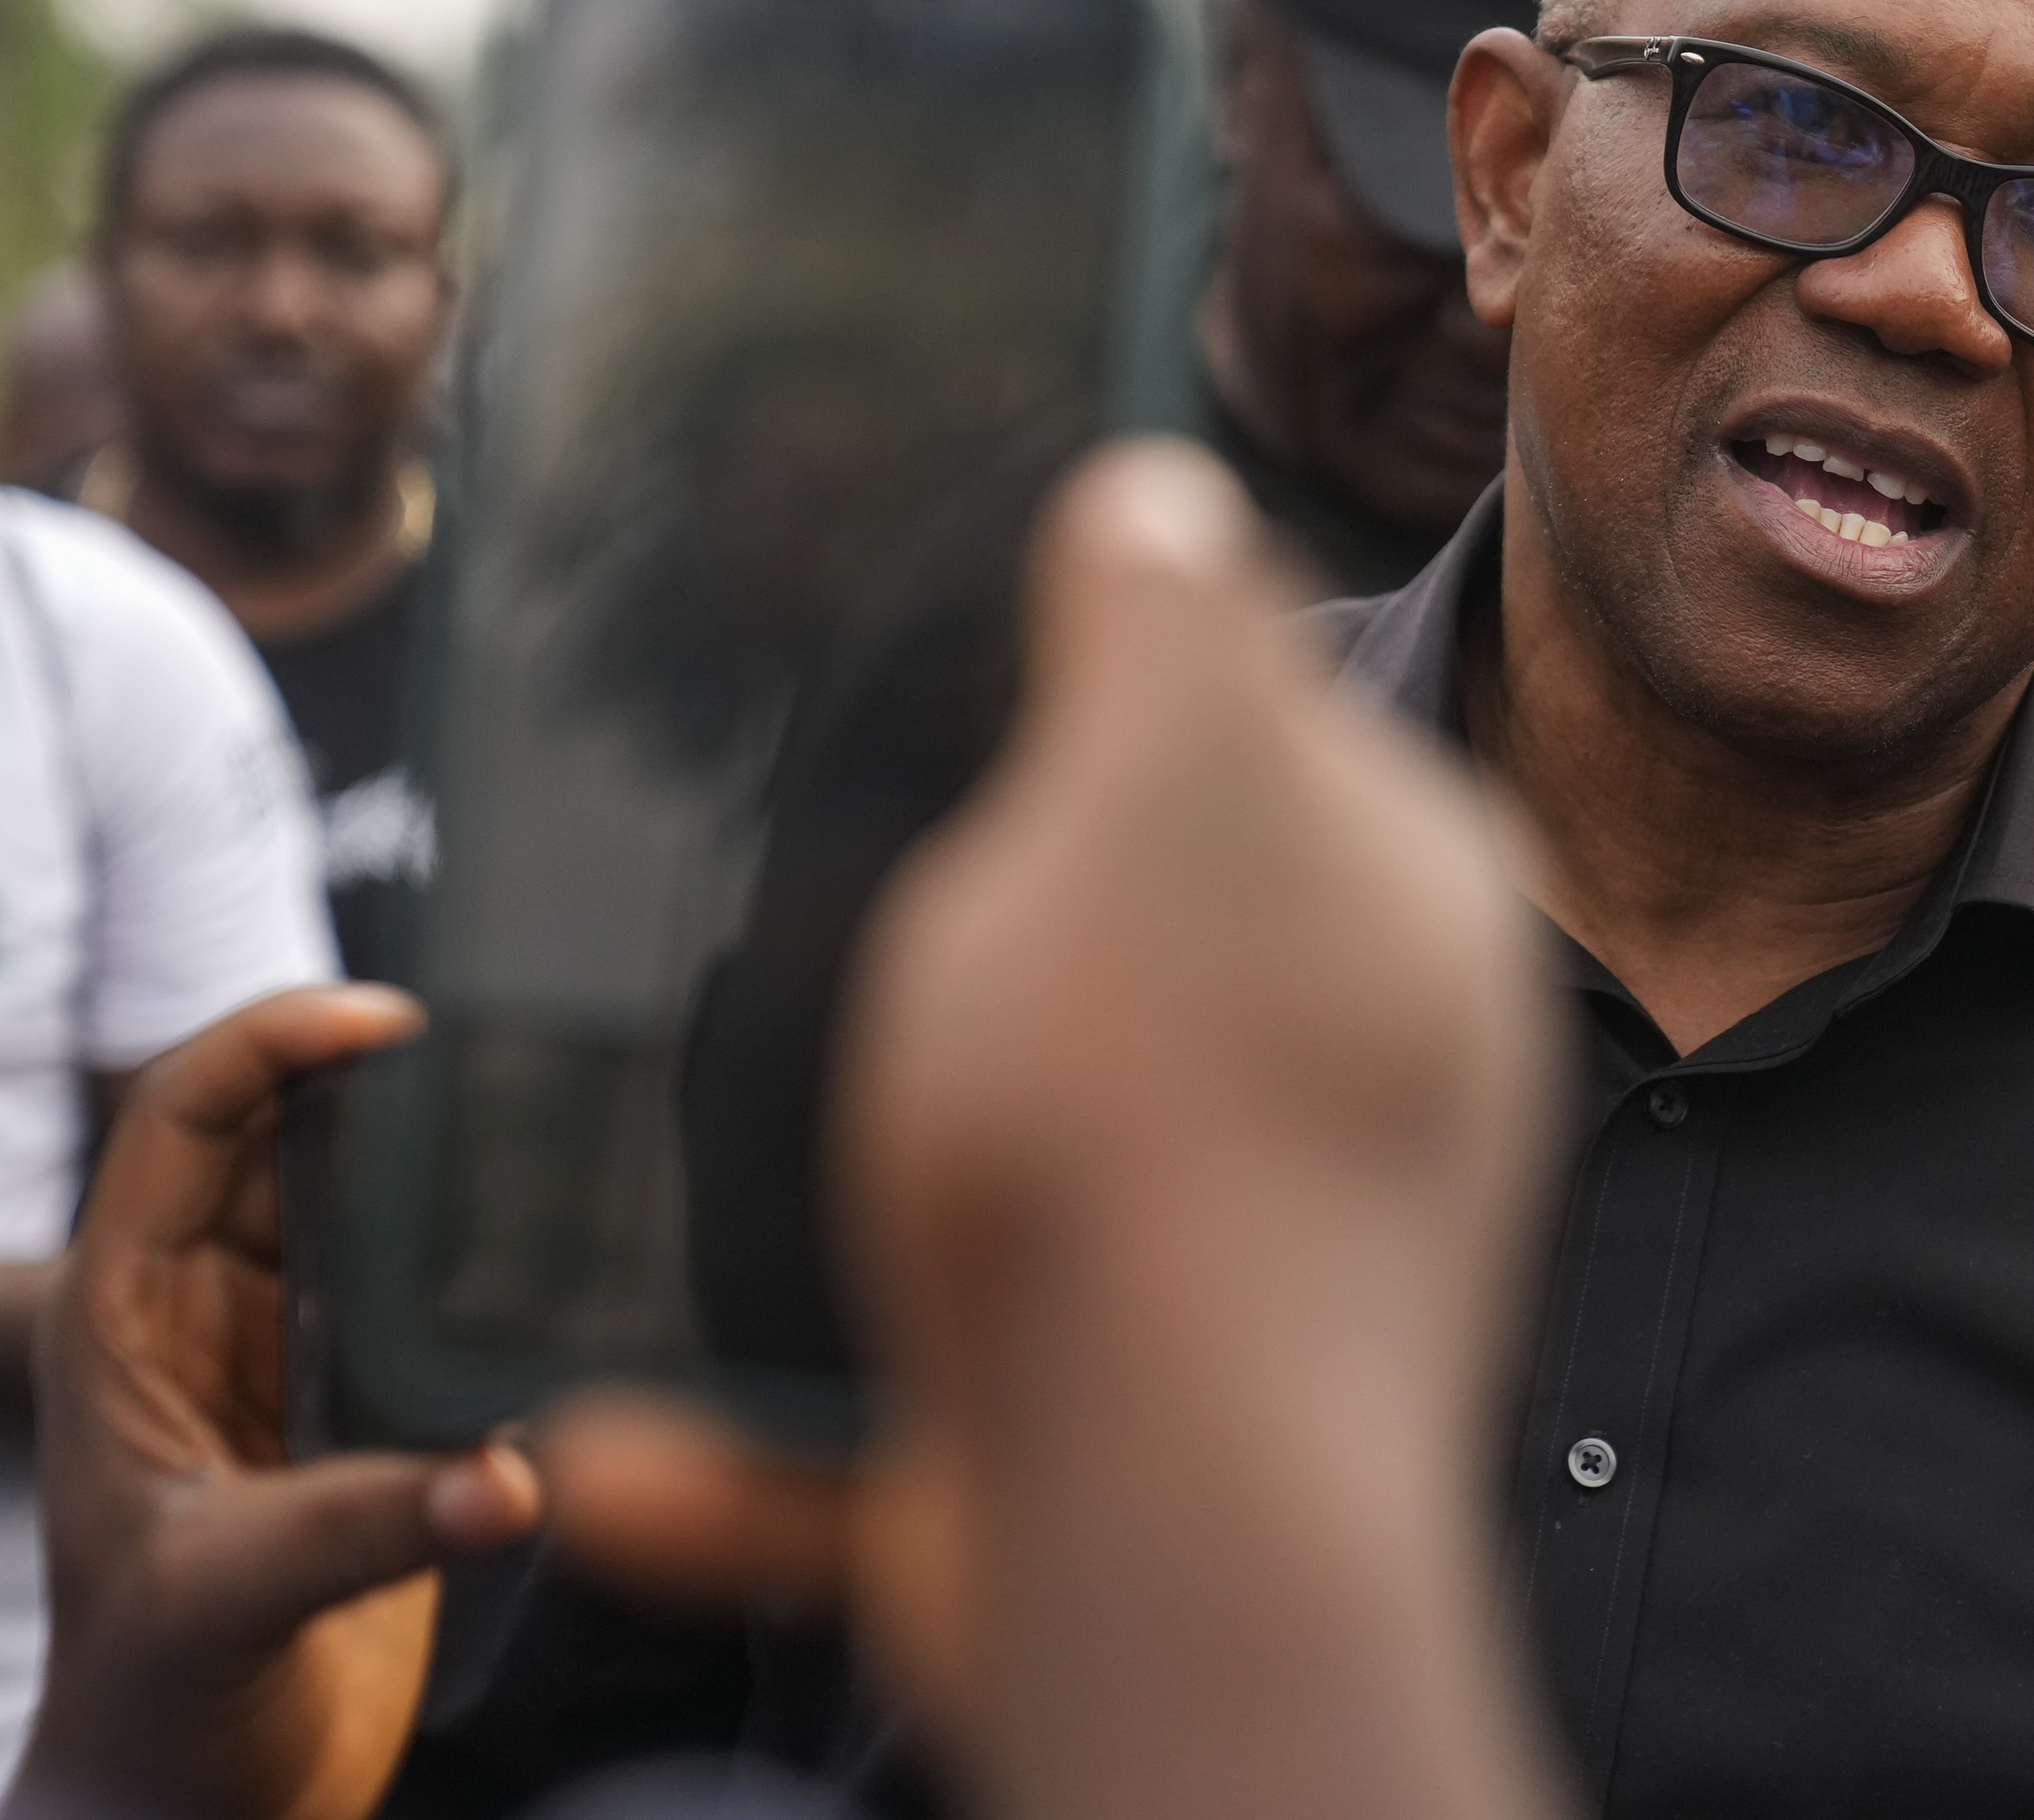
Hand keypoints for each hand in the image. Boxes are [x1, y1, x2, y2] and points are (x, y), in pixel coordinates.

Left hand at [9, 986, 537, 1819]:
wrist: (196, 1810)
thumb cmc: (158, 1713)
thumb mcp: (231, 1603)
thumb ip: (366, 1527)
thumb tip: (510, 1471)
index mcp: (120, 1324)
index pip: (175, 1124)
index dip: (267, 1043)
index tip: (380, 1015)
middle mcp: (198, 1319)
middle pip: (283, 1140)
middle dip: (371, 1083)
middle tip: (485, 1048)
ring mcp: (282, 1359)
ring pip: (360, 1205)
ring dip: (431, 1164)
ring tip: (528, 1124)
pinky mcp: (359, 1409)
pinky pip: (420, 1289)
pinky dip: (474, 1257)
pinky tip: (543, 1243)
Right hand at [537, 442, 1564, 1819]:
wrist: (1172, 1546)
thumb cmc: (1160, 1135)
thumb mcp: (1158, 773)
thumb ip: (1164, 614)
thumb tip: (1160, 486)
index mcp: (1410, 903)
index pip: (1259, 724)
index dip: (1104, 687)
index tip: (945, 682)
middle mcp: (1375, 1084)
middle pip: (1131, 940)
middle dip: (975, 931)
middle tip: (834, 920)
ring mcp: (1260, 1274)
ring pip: (1022, 1165)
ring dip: (865, 1158)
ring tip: (758, 1131)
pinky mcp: (1126, 1439)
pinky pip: (907, 1411)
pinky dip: (762, 1431)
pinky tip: (622, 1444)